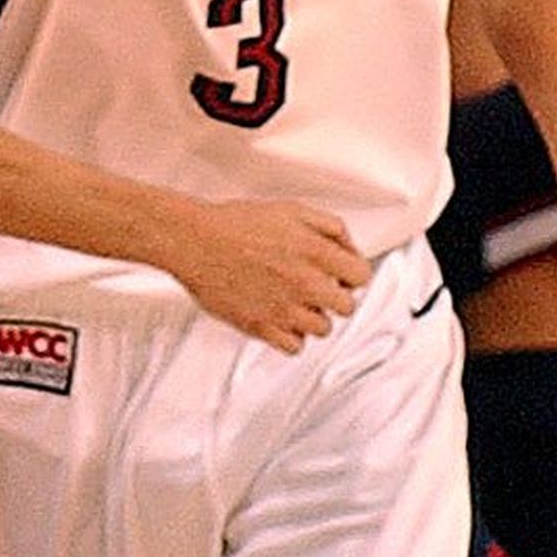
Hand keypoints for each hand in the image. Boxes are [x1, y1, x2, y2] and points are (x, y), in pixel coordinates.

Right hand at [173, 195, 370, 351]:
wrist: (195, 241)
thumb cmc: (237, 224)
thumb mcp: (292, 210)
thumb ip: (330, 227)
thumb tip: (350, 248)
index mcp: (315, 252)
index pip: (361, 276)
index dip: (352, 274)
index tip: (341, 274)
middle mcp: (305, 283)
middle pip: (346, 307)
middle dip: (334, 296)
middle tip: (316, 287)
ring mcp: (284, 309)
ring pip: (322, 329)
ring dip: (312, 317)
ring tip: (293, 301)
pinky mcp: (262, 327)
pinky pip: (294, 347)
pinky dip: (290, 336)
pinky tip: (279, 317)